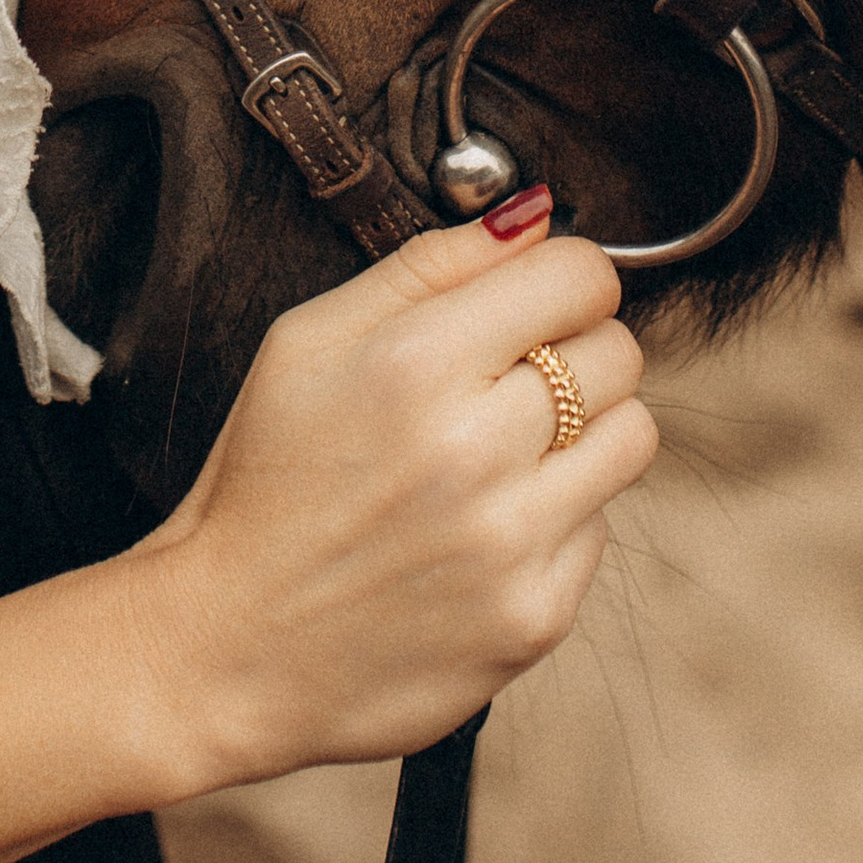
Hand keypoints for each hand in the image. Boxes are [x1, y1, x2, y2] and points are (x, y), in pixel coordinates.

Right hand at [126, 192, 653, 783]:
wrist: (230, 649)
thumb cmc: (266, 483)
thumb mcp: (308, 342)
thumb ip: (429, 265)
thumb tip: (536, 214)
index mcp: (415, 364)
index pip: (581, 276)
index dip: (563, 279)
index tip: (534, 302)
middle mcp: (475, 451)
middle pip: (619, 353)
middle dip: (575, 351)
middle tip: (507, 384)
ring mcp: (512, 542)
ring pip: (632, 437)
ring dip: (584, 433)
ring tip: (507, 453)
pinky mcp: (536, 616)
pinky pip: (601, 530)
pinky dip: (556, 520)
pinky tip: (482, 531)